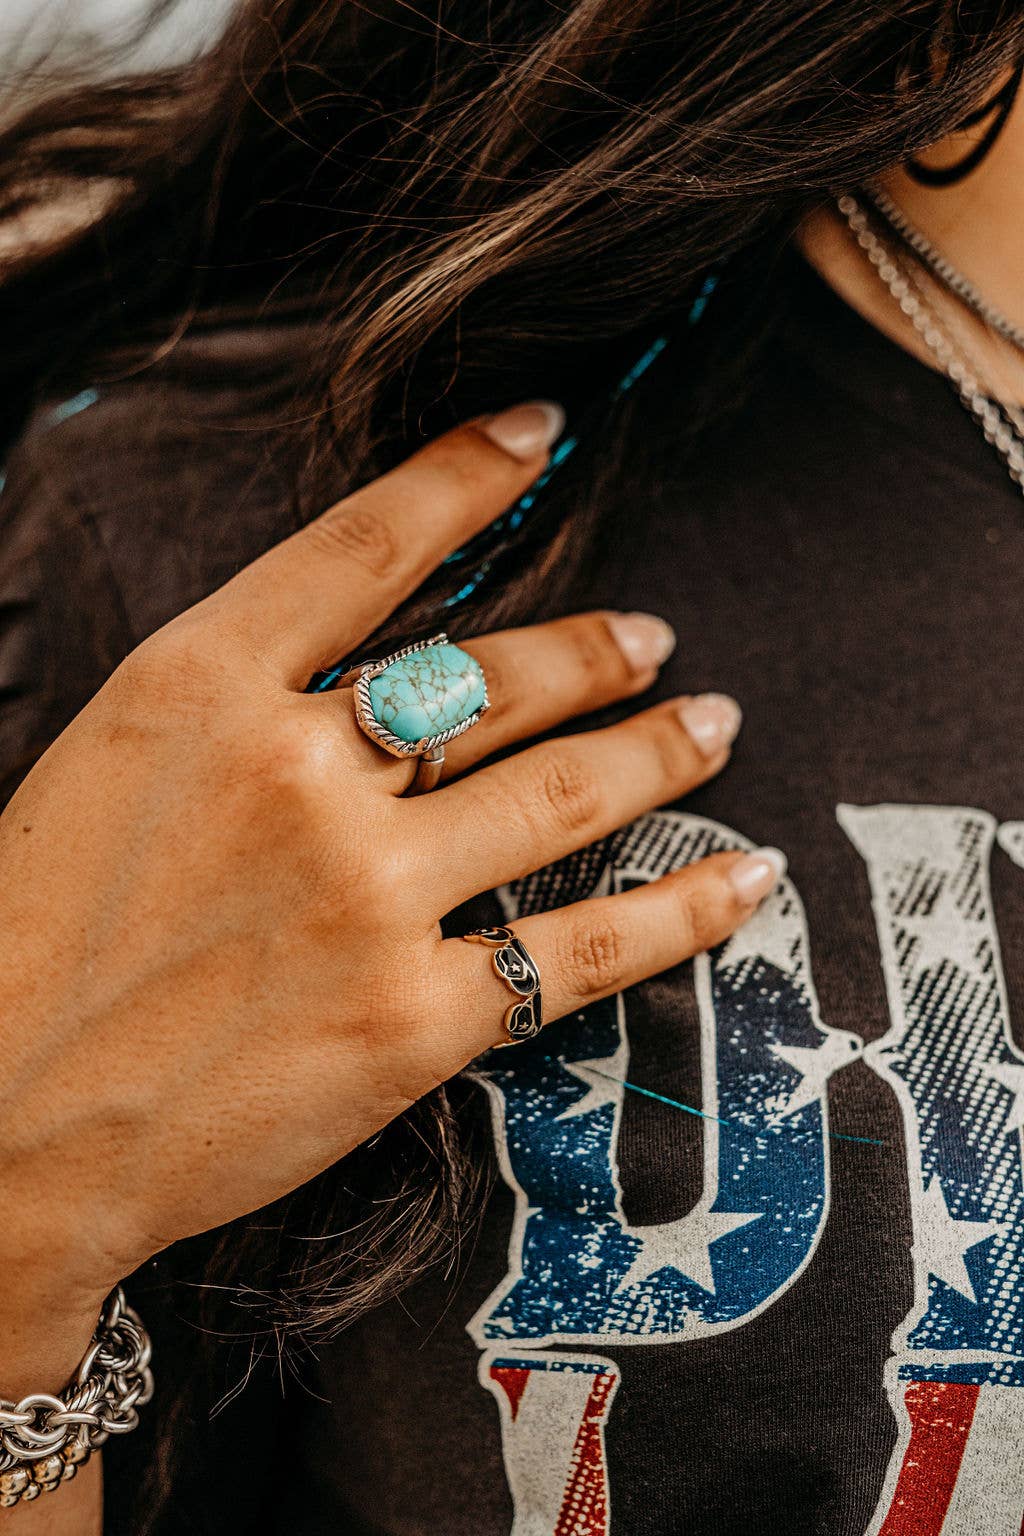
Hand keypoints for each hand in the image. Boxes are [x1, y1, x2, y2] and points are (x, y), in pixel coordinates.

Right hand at [0, 400, 781, 1335]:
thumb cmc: (25, 942)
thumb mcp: (105, 765)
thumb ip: (231, 708)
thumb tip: (353, 686)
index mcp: (199, 687)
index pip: (364, 545)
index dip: (464, 477)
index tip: (536, 434)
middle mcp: (298, 772)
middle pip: (491, 678)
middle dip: (594, 651)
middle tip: (653, 638)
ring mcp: (365, 894)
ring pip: (560, 792)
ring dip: (656, 748)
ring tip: (713, 723)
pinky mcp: (411, 1019)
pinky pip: (582, 946)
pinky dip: (680, 909)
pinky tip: (741, 876)